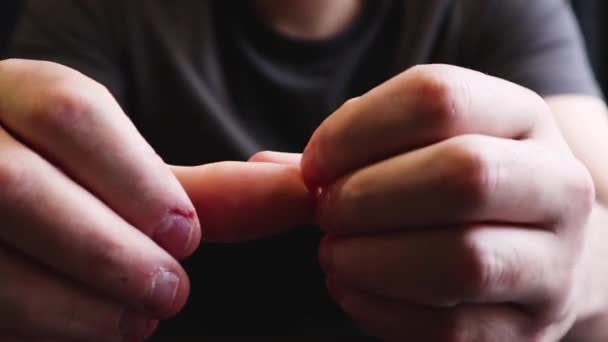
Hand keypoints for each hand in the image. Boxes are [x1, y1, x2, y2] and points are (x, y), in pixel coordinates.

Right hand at [0, 60, 312, 340]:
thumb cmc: (73, 179)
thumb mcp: (120, 168)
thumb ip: (199, 185)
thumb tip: (300, 189)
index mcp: (15, 95)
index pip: (71, 114)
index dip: (136, 180)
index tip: (187, 234)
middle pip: (18, 188)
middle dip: (108, 251)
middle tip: (169, 290)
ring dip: (75, 304)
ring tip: (136, 320)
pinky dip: (39, 324)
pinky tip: (86, 326)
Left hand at [302, 65, 594, 340]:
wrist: (535, 250)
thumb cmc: (453, 189)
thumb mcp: (416, 146)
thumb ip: (344, 152)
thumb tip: (263, 167)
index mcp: (521, 117)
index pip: (438, 97)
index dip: (356, 129)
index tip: (314, 163)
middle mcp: (556, 184)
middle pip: (461, 174)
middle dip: (367, 196)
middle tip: (326, 212)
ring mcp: (555, 263)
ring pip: (462, 259)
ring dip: (372, 259)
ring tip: (333, 254)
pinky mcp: (528, 328)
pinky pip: (450, 328)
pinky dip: (379, 310)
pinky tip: (350, 289)